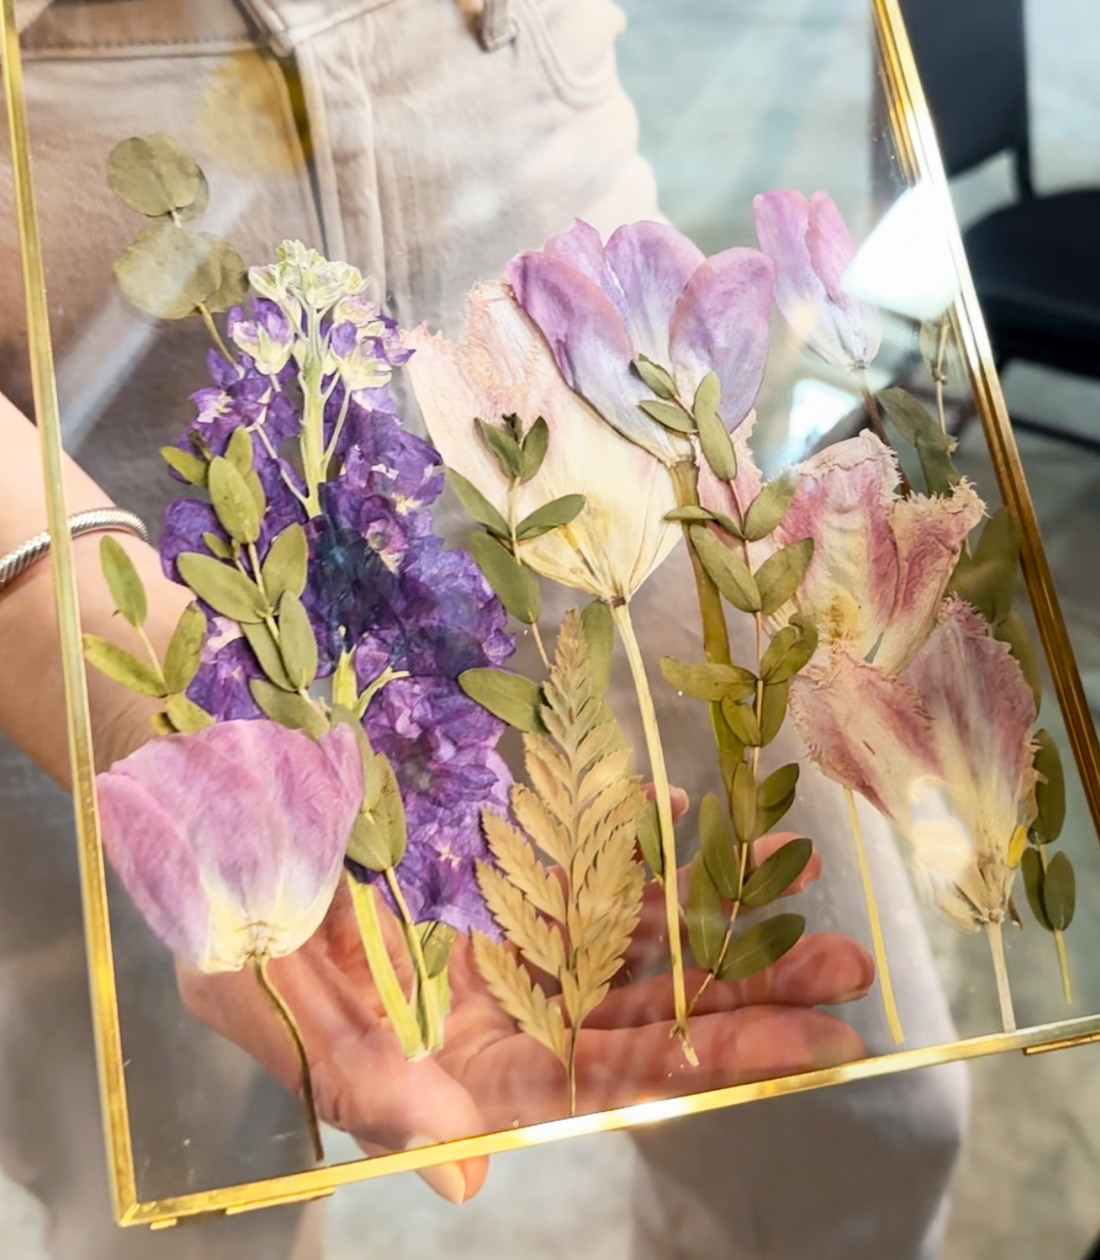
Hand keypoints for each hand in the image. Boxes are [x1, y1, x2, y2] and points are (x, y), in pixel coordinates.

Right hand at [179, 831, 872, 1204]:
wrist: (204, 795)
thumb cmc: (223, 916)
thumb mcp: (272, 1013)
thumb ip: (372, 1089)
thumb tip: (468, 1179)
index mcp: (460, 1066)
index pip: (605, 1081)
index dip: (709, 1068)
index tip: (811, 1054)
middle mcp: (501, 1001)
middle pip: (647, 1009)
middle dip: (749, 995)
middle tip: (849, 976)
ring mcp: (506, 922)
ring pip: (635, 929)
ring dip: (722, 913)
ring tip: (808, 886)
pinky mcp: (500, 852)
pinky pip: (589, 850)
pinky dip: (648, 837)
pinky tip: (704, 818)